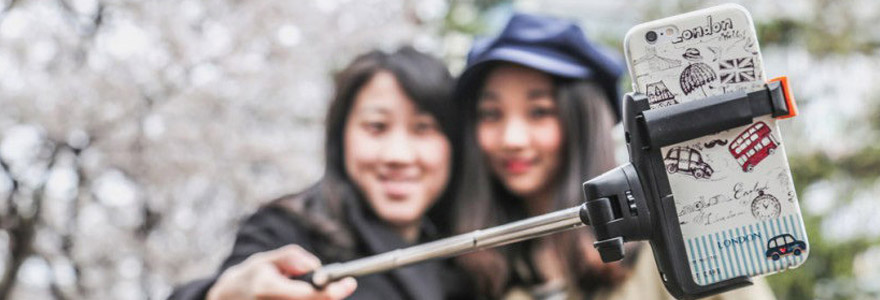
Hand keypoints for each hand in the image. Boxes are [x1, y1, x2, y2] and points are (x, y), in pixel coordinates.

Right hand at [207, 245, 356, 299]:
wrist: (229, 299)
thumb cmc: (251, 277)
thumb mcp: (266, 259)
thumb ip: (292, 258)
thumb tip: (316, 265)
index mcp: (266, 288)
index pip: (307, 294)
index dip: (332, 291)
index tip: (349, 282)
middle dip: (330, 294)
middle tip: (344, 284)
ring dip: (319, 297)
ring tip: (308, 286)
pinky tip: (307, 293)